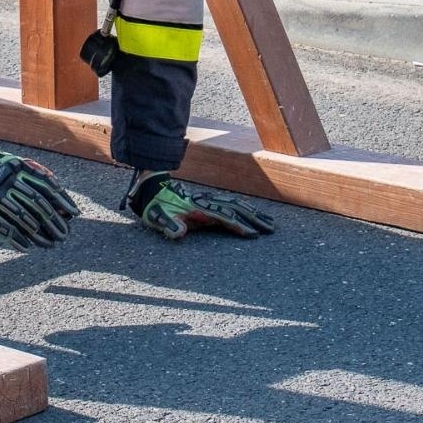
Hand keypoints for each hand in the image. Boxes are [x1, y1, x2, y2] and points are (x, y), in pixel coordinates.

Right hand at [0, 120, 79, 250]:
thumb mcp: (14, 163)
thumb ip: (37, 175)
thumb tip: (60, 197)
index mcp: (17, 167)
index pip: (47, 185)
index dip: (63, 201)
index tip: (74, 215)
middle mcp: (6, 180)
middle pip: (37, 204)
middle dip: (54, 222)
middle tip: (64, 235)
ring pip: (22, 218)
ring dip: (39, 234)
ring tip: (50, 244)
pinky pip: (2, 227)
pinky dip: (17, 238)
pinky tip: (28, 247)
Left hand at [123, 171, 275, 240]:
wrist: (151, 188)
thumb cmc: (155, 206)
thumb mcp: (158, 218)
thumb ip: (169, 226)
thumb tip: (180, 232)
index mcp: (199, 208)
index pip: (224, 217)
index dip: (238, 226)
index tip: (252, 234)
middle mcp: (207, 202)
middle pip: (236, 209)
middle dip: (254, 219)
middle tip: (271, 229)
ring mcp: (209, 201)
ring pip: (237, 205)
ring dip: (253, 213)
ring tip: (269, 223)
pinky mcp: (208, 202)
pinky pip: (231, 205)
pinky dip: (244, 209)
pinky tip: (252, 213)